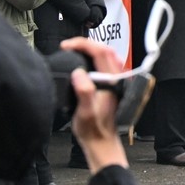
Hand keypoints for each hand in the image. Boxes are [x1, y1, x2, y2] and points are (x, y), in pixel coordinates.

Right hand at [60, 36, 127, 172]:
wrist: (102, 141)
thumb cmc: (93, 129)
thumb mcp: (85, 113)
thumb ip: (84, 92)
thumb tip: (78, 73)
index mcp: (113, 81)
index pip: (101, 52)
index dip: (84, 44)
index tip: (67, 45)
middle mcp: (118, 78)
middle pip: (105, 50)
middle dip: (86, 43)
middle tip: (68, 46)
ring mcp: (117, 80)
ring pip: (107, 55)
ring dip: (91, 49)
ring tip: (74, 50)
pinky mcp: (113, 84)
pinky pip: (106, 63)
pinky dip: (94, 57)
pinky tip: (84, 61)